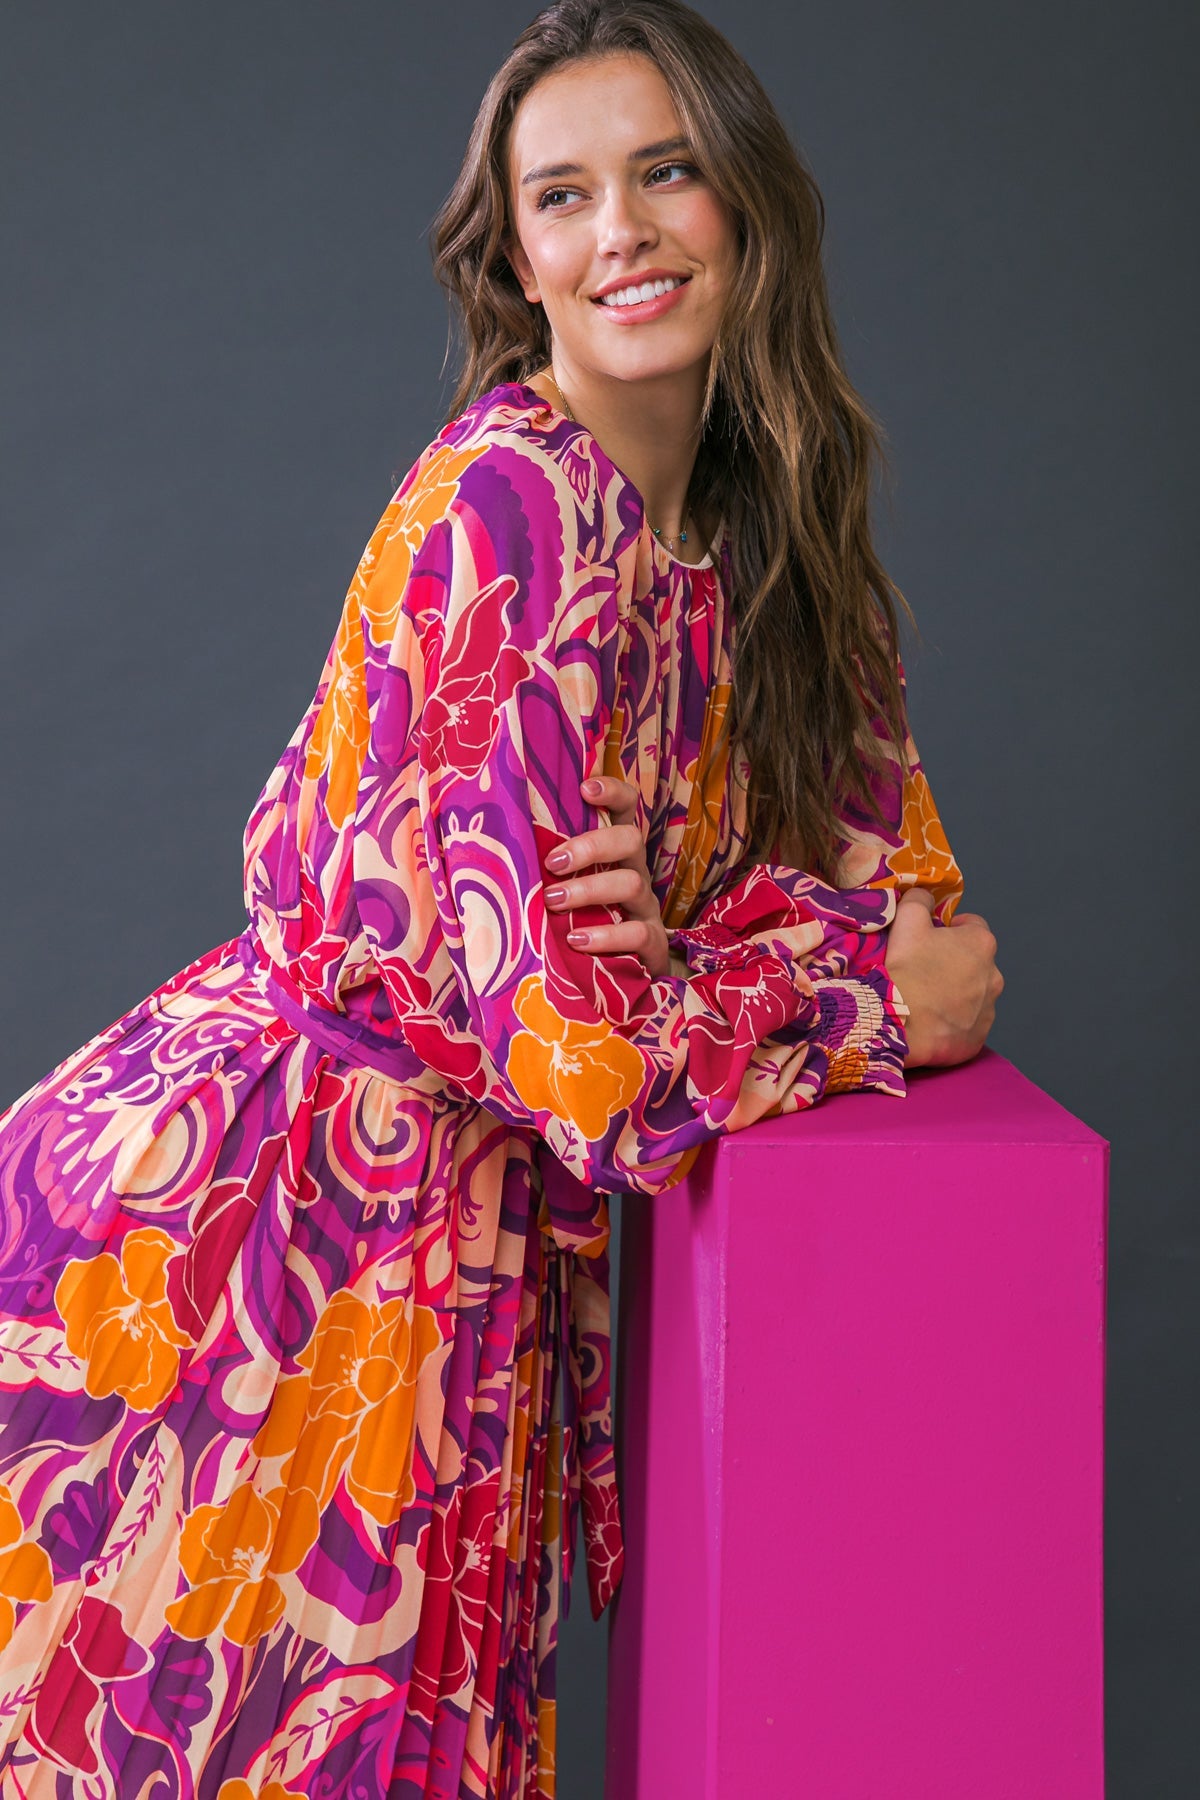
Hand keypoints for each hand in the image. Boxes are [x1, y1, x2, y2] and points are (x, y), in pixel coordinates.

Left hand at [542, 776, 669, 977]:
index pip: (626, 809)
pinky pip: (639, 933)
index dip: (613, 792)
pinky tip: (576, 939)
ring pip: (631, 883)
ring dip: (589, 889)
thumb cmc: (583, 923)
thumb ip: (545, 867)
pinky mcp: (653, 945)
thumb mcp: (565, 890)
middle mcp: (635, 874)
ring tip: (553, 901)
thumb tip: (490, 842)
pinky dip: (606, 935)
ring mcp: (646, 909)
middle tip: (552, 862)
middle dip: (591, 846)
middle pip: (630, 840)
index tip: (585, 786)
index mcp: (616, 855)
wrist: (624, 978)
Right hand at [885, 889, 1003, 1068]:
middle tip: (926, 969)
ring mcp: (989, 1009)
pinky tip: (932, 1020)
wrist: (900, 1021)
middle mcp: (994, 975)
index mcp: (981, 944)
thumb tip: (925, 895)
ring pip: (975, 994)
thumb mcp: (906, 920)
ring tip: (928, 999)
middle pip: (976, 962)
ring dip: (958, 992)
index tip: (932, 938)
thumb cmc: (906, 968)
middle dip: (956, 963)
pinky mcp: (978, 1036)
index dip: (951, 930)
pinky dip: (955, 1020)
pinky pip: (968, 1023)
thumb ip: (919, 900)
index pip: (973, 926)